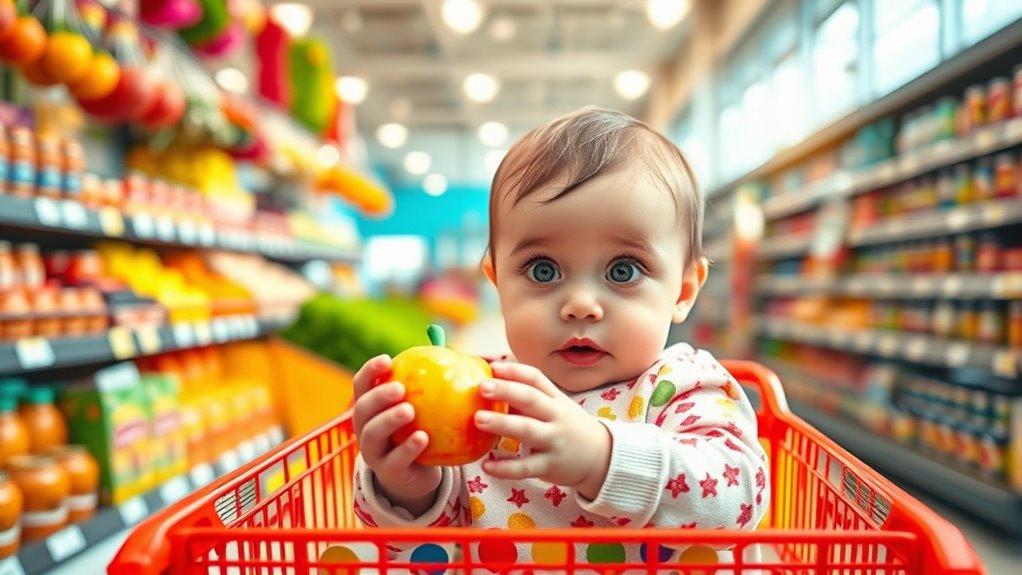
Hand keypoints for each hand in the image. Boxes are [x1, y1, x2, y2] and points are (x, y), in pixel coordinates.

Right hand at [353, 354, 442, 512]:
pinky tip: (424, 438)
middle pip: (363, 409)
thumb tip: (453, 351)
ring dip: (389, 421)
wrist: (415, 475)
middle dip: (378, 396)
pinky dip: (408, 448)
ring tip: (409, 411)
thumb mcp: (421, 409)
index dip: (370, 371)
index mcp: (370, 409)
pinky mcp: (388, 473)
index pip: (361, 385)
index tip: (387, 360)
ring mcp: (374, 452)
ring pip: (373, 435)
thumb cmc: (419, 431)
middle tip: (400, 388)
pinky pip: (396, 460)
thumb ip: (431, 384)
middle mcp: (365, 429)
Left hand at [474, 362, 611, 498]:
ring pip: (527, 430)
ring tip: (478, 419)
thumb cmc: (567, 428)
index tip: (492, 367)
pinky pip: (525, 467)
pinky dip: (505, 468)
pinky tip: (486, 466)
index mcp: (555, 399)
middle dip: (506, 391)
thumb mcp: (555, 408)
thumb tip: (491, 383)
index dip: (514, 371)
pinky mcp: (550, 466)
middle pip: (531, 399)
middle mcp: (556, 417)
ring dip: (502, 424)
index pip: (536, 379)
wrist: (601, 458)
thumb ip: (528, 398)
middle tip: (481, 387)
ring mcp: (554, 441)